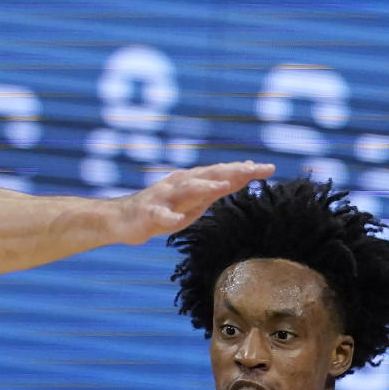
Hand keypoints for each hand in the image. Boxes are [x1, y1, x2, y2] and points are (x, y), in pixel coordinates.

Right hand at [110, 161, 274, 244]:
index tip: (267, 168)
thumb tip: (240, 177)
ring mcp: (163, 198)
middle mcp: (179, 184)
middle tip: (256, 169)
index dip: (244, 170)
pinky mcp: (148, 214)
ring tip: (224, 187)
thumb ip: (213, 190)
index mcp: (191, 181)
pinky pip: (160, 217)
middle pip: (209, 175)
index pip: (222, 172)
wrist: (121, 220)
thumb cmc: (160, 211)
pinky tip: (178, 220)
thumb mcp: (192, 202)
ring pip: (187, 190)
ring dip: (205, 187)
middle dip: (233, 172)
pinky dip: (170, 218)